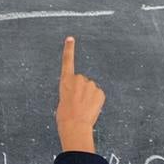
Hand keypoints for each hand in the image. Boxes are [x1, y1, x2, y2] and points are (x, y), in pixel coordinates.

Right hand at [56, 36, 104, 152]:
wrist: (74, 125)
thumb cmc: (65, 116)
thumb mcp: (64, 100)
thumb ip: (72, 92)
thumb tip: (80, 95)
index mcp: (65, 80)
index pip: (67, 61)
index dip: (69, 49)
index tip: (71, 38)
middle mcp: (78, 78)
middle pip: (82, 82)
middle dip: (81, 91)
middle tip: (77, 103)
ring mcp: (90, 84)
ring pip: (91, 89)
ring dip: (89, 97)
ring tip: (83, 107)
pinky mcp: (100, 92)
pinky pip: (98, 95)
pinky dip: (96, 101)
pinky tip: (91, 108)